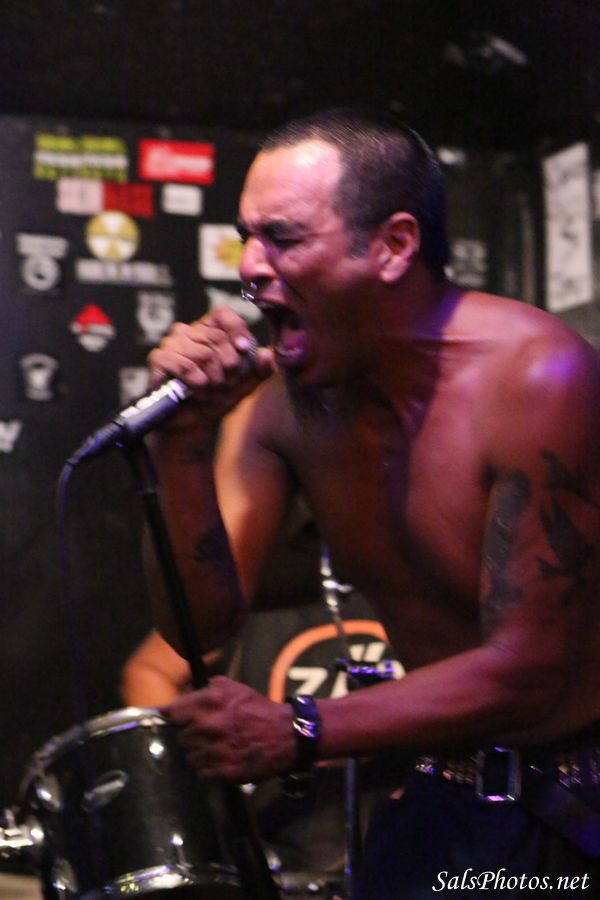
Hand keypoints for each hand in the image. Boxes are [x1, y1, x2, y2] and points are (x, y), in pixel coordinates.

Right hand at [147, 307, 273, 426]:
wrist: (189, 424)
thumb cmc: (215, 399)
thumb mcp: (242, 386)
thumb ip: (259, 371)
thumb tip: (268, 354)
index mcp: (208, 330)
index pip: (223, 314)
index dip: (236, 329)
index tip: (244, 349)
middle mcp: (188, 331)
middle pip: (217, 338)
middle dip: (229, 367)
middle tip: (226, 385)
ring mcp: (171, 344)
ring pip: (204, 354)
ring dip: (213, 380)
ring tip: (210, 391)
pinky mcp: (159, 359)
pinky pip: (184, 365)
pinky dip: (196, 382)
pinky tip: (196, 390)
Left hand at [162, 676, 296, 783]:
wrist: (286, 735)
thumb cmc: (258, 709)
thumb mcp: (233, 687)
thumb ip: (206, 689)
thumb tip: (183, 698)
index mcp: (209, 701)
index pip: (171, 712)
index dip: (172, 717)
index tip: (170, 720)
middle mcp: (208, 725)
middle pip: (180, 737)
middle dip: (190, 735)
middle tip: (204, 734)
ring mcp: (214, 750)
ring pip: (189, 756)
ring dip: (198, 754)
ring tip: (214, 749)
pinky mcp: (223, 772)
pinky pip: (200, 773)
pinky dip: (207, 770)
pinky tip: (219, 761)